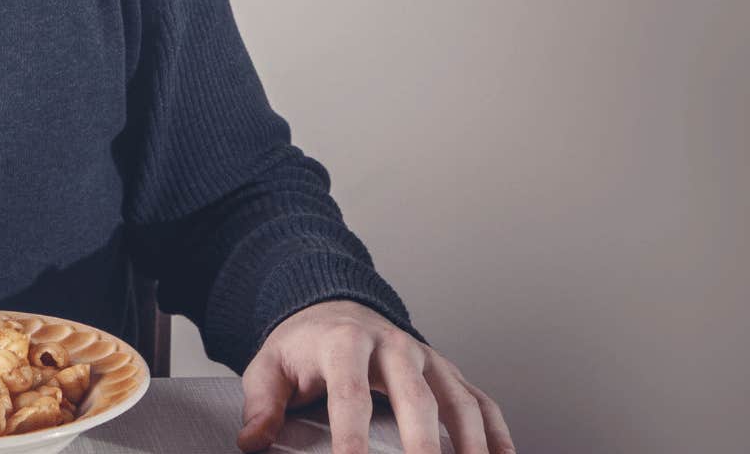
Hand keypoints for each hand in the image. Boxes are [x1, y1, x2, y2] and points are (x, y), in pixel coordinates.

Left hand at [236, 300, 514, 453]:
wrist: (331, 309)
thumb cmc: (302, 348)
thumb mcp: (269, 366)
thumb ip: (261, 403)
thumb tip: (252, 440)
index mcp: (344, 343)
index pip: (350, 395)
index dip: (352, 438)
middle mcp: (392, 346)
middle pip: (414, 397)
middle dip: (422, 445)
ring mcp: (426, 358)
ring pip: (458, 399)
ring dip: (470, 443)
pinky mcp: (448, 371)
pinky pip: (481, 401)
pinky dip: (498, 433)